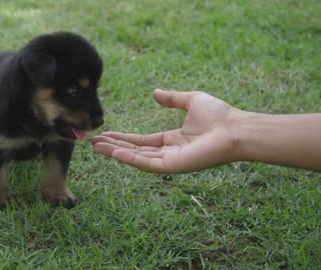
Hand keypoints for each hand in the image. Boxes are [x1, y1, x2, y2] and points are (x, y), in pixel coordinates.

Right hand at [90, 89, 240, 172]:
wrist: (235, 129)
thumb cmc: (218, 115)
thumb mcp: (190, 100)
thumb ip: (172, 98)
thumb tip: (154, 92)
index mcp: (172, 139)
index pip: (141, 141)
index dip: (122, 137)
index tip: (105, 133)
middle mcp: (168, 152)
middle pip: (134, 150)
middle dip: (113, 146)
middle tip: (92, 142)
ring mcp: (169, 161)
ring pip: (136, 158)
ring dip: (115, 152)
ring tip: (95, 146)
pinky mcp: (172, 166)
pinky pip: (145, 163)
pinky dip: (128, 158)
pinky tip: (113, 151)